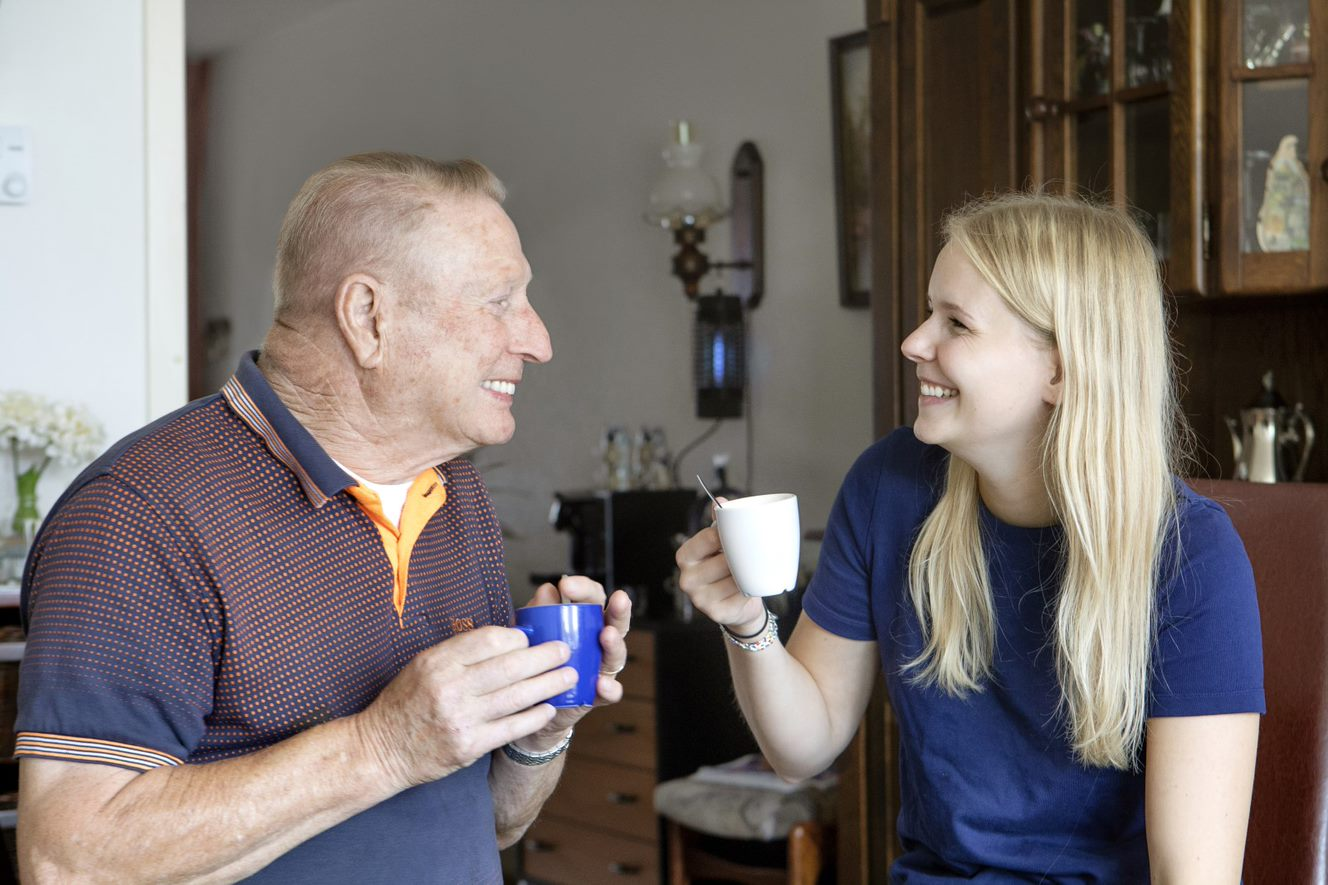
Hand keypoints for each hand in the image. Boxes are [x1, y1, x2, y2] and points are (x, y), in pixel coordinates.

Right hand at [355, 625, 575, 788]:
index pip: (489, 639)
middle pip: (510, 665)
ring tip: (569, 675)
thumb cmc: (405, 702)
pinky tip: (549, 707)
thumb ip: (460, 653)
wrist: (381, 749)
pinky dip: (535, 716)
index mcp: (437, 661)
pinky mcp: (469, 746)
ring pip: (517, 696)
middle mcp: (450, 687)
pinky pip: (512, 727)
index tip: (532, 638)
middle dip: (545, 656)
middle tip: (565, 650)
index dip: (518, 637)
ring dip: (549, 684)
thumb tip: (508, 639)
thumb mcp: (423, 665)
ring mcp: (460, 718)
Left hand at [512, 575, 632, 748]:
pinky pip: (611, 692)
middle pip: (615, 622)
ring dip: (615, 644)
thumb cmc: (536, 660)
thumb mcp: (534, 633)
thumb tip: (547, 589)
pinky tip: (602, 684)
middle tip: (618, 599)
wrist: (531, 704)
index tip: (567, 585)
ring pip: (617, 655)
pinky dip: (610, 688)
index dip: (585, 589)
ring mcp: (601, 668)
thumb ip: (540, 612)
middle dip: (618, 610)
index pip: (593, 598)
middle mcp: (598, 642)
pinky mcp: (597, 695)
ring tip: (608, 635)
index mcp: (584, 622)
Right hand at [675, 502, 765, 634]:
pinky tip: (752, 586)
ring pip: (733, 579)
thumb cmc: (728, 570)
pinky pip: (739, 596)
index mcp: (685, 556)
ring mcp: (699, 599)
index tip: (742, 530)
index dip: (727, 534)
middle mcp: (687, 578)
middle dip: (741, 555)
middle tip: (754, 551)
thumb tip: (721, 501)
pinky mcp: (715, 613)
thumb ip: (720, 524)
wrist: (738, 606)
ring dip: (748, 573)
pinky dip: (750, 590)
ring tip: (754, 568)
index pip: (707, 538)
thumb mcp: (720, 546)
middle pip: (723, 560)